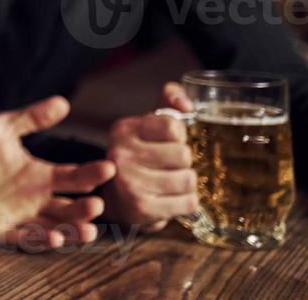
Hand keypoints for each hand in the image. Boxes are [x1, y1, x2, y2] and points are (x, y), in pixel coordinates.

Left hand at [0, 96, 115, 248]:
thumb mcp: (4, 129)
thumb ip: (32, 118)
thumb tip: (63, 102)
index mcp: (40, 176)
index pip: (73, 177)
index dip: (91, 173)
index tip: (108, 168)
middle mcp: (35, 199)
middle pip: (68, 207)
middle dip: (85, 208)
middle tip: (96, 204)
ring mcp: (20, 216)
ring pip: (54, 227)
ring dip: (72, 230)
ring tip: (88, 230)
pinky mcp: (0, 230)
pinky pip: (24, 239)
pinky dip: (40, 240)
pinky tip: (54, 237)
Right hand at [102, 82, 198, 230]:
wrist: (119, 198)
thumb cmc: (141, 155)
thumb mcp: (149, 124)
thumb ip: (169, 101)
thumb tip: (186, 105)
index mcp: (124, 129)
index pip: (173, 127)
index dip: (178, 136)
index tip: (167, 142)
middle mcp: (121, 153)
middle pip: (183, 154)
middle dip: (183, 162)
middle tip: (168, 166)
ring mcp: (129, 182)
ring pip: (188, 179)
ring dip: (186, 183)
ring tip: (170, 183)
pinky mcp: (141, 207)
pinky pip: (188, 202)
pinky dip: (186, 202)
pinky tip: (171, 199)